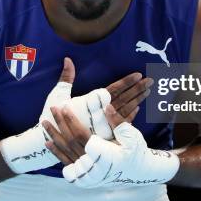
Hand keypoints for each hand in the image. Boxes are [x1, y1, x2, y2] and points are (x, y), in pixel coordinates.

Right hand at [0, 58, 150, 173]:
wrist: (50, 141)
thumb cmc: (53, 115)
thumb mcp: (59, 94)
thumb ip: (66, 77)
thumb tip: (67, 59)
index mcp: (91, 102)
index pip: (114, 90)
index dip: (127, 82)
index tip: (139, 75)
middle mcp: (99, 113)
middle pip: (123, 99)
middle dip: (137, 89)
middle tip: (150, 81)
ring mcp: (103, 125)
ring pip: (124, 110)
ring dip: (137, 100)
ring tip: (148, 91)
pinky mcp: (103, 134)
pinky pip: (120, 124)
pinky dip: (130, 116)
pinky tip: (137, 109)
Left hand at [60, 104, 179, 187]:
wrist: (137, 173)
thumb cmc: (135, 153)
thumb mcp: (131, 137)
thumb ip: (118, 122)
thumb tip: (106, 106)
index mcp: (103, 154)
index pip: (81, 134)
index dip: (71, 120)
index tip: (65, 107)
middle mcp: (92, 164)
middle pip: (70, 140)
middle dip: (60, 123)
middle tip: (53, 108)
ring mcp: (87, 171)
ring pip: (66, 151)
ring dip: (54, 135)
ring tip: (45, 122)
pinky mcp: (84, 175)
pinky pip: (66, 163)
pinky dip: (57, 153)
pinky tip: (48, 142)